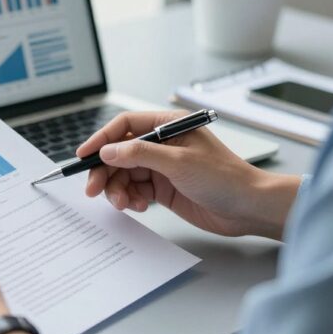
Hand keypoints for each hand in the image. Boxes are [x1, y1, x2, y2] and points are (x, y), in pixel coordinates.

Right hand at [77, 110, 299, 239]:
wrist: (248, 208)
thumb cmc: (224, 178)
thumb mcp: (178, 162)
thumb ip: (139, 155)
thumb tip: (108, 151)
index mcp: (169, 125)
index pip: (126, 126)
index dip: (102, 139)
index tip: (83, 155)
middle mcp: (163, 144)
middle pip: (120, 153)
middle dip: (105, 171)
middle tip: (93, 189)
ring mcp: (163, 166)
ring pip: (125, 174)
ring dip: (118, 188)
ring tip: (124, 203)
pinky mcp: (165, 188)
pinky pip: (136, 190)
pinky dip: (132, 198)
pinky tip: (140, 207)